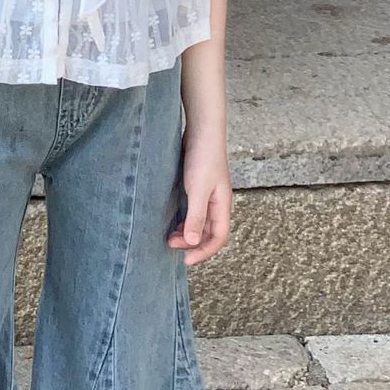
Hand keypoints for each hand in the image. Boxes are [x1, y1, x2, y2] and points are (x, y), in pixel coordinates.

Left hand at [167, 132, 233, 267]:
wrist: (201, 128)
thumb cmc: (203, 157)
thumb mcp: (198, 189)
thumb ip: (195, 216)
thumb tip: (192, 243)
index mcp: (222, 206)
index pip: (218, 238)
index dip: (203, 252)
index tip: (184, 260)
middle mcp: (216, 202)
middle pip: (207, 232)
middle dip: (190, 243)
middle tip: (169, 244)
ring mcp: (206, 194)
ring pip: (197, 221)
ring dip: (185, 231)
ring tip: (167, 235)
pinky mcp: (195, 185)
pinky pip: (190, 209)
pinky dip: (181, 218)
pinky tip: (168, 218)